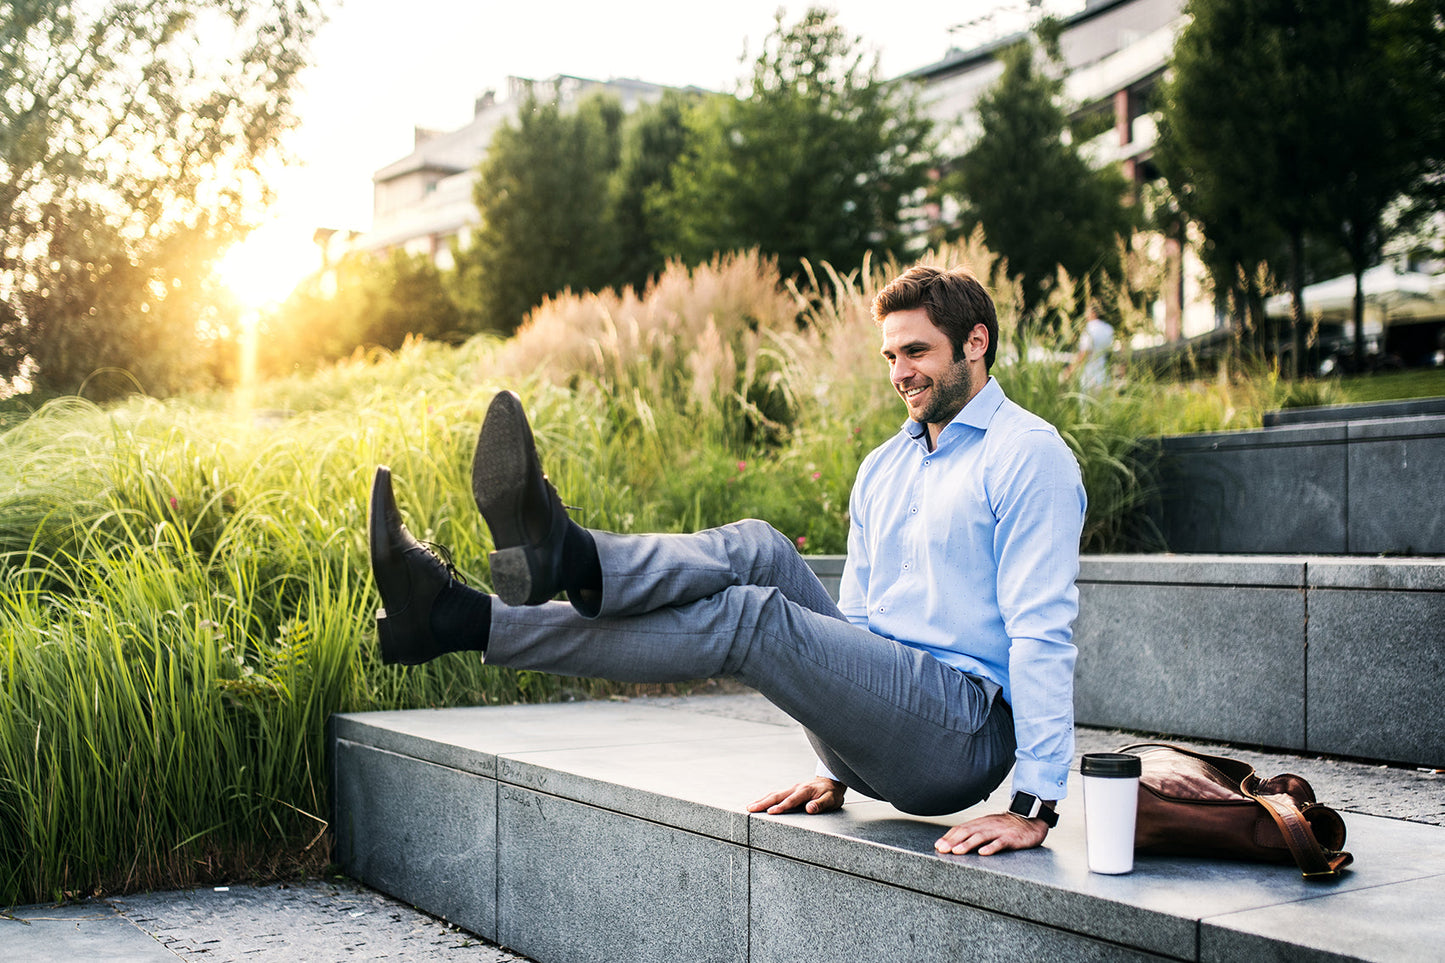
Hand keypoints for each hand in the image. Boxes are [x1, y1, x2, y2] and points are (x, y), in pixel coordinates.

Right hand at [746, 777, 845, 814]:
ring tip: (750, 807)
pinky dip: (766, 798)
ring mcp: (792, 789)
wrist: (831, 782)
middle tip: (751, 809)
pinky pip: (776, 794)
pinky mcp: (790, 791)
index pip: (791, 800)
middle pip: (777, 795)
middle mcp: (796, 788)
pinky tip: (759, 804)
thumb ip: (821, 804)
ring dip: (761, 800)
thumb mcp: (831, 800)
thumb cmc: (831, 793)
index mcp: (805, 791)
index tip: (771, 812)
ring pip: (774, 794)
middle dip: (763, 802)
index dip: (781, 807)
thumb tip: (810, 808)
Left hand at [933, 811, 1049, 855]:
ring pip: (981, 836)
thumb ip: (975, 832)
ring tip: (957, 851)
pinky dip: (991, 847)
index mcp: (981, 823)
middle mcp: (988, 825)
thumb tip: (956, 842)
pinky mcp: (1012, 838)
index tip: (938, 845)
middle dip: (953, 841)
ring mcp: (1000, 831)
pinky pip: (1001, 842)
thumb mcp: (989, 826)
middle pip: (968, 831)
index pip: (961, 828)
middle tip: (942, 849)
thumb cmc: (1007, 826)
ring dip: (968, 844)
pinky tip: (983, 853)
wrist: (1031, 820)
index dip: (949, 836)